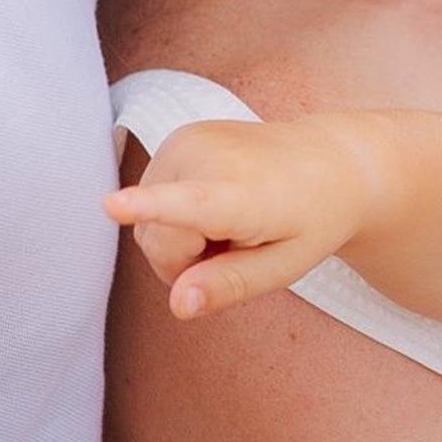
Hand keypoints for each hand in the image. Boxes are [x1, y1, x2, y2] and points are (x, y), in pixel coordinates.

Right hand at [106, 116, 381, 317]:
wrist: (330, 160)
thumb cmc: (312, 217)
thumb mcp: (286, 265)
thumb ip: (230, 285)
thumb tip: (177, 304)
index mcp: (243, 193)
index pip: (190, 204)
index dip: (147, 206)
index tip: (111, 205)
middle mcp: (209, 156)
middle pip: (155, 241)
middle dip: (183, 263)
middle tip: (233, 250)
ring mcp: (188, 139)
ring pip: (147, 223)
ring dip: (179, 238)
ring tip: (228, 224)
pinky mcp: (177, 136)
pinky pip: (152, 197)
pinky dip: (176, 213)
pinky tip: (214, 207)